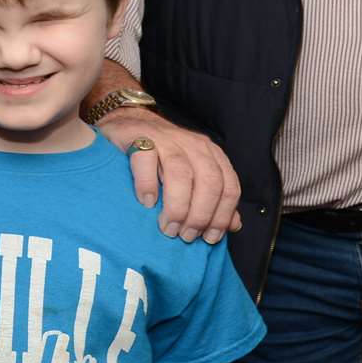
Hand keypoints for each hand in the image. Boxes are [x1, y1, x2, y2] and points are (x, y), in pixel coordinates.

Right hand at [94, 108, 241, 242]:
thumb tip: (234, 225)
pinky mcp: (139, 136)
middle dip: (200, 214)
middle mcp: (193, 145)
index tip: (207, 238)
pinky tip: (146, 202)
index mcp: (211, 155)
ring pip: (181, 172)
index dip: (222, 216)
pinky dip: (147, 184)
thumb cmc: (160, 156)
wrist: (127, 124)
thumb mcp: (192, 176)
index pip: (229, 187)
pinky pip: (146, 159)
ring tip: (168, 228)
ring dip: (177, 206)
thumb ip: (214, 199)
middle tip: (185, 235)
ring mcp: (166, 139)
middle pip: (209, 181)